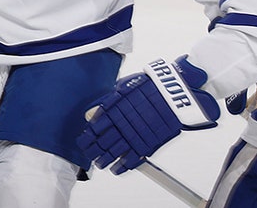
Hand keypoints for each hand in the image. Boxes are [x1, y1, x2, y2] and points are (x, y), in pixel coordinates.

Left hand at [77, 56, 218, 173]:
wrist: (172, 93)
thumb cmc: (149, 86)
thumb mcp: (123, 88)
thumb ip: (106, 103)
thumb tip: (90, 114)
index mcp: (113, 110)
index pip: (94, 128)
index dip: (87, 137)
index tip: (83, 141)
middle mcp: (121, 124)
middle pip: (101, 143)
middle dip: (93, 150)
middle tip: (89, 154)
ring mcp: (133, 136)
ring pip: (113, 153)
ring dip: (104, 160)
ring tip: (99, 164)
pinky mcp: (146, 144)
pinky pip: (131, 160)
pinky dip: (121, 166)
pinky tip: (115, 170)